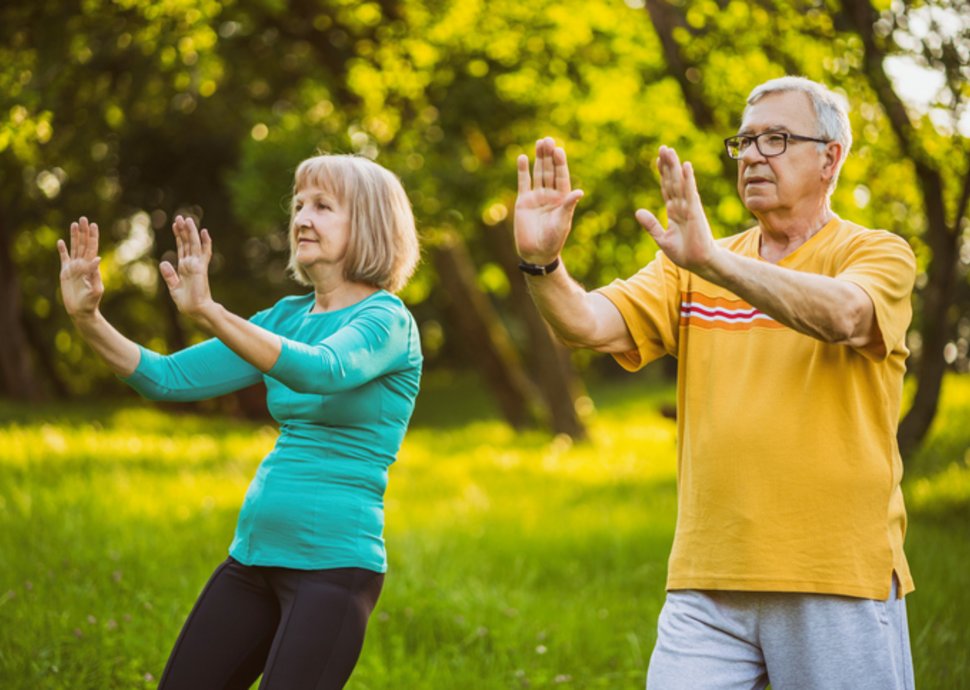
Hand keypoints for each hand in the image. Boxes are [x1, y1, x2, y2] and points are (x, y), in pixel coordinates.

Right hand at [57, 217, 104, 318]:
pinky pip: (63, 258)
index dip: (93, 236)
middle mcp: (83, 264)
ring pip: (74, 248)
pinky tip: (61, 241)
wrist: (81, 310)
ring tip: (74, 224)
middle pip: (83, 244)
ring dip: (74, 236)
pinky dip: (62, 250)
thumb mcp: (95, 289)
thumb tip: (97, 258)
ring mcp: (74, 267)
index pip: (92, 247)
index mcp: (91, 267)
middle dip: (84, 231)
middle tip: (83, 218)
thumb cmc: (91, 302)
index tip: (93, 225)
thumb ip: (95, 274)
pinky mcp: (65, 272)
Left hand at [159, 215, 215, 319]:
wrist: (195, 310)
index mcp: (184, 268)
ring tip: (187, 219)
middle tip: (180, 217)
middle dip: (183, 230)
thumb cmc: (186, 302)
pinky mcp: (201, 268)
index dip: (178, 236)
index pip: (181, 248)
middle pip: (187, 243)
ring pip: (194, 244)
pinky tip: (204, 232)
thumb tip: (163, 262)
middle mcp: (191, 264)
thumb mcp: (173, 287)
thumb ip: (169, 275)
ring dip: (191, 232)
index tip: (175, 225)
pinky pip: (204, 252)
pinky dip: (205, 242)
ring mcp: (197, 265)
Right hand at [514, 137, 583, 264]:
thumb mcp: (562, 222)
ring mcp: (536, 197)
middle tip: (548, 139)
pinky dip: (523, 171)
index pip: (562, 176)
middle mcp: (550, 195)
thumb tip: (579, 192)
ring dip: (538, 158)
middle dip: (549, 156)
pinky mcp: (523, 201)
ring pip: (538, 173)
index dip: (560, 163)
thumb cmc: (553, 240)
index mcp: (562, 199)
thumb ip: (568, 206)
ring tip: (539, 142)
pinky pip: (523, 183)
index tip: (559, 150)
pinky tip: (523, 158)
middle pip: (550, 171)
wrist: (536, 253)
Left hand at [635, 146, 717, 273]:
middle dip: (667, 165)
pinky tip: (685, 165)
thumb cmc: (685, 253)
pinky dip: (688, 179)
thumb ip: (651, 225)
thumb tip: (638, 211)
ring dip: (675, 166)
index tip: (657, 160)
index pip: (667, 188)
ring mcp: (689, 207)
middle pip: (672, 181)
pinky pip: (690, 191)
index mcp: (674, 211)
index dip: (662, 174)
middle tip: (663, 148)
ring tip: (670, 151)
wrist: (700, 263)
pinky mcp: (695, 211)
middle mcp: (682, 205)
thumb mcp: (662, 238)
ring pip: (680, 182)